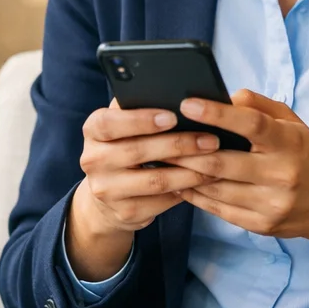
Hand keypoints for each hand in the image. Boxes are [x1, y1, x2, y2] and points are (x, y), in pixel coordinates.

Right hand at [65, 101, 219, 280]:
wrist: (109, 193)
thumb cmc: (125, 146)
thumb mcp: (124, 125)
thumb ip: (139, 108)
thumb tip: (177, 95)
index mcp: (93, 131)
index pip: (110, 123)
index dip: (141, 120)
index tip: (173, 116)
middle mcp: (93, 160)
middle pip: (137, 151)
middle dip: (179, 144)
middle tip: (210, 140)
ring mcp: (107, 190)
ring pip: (155, 180)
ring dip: (190, 171)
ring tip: (215, 161)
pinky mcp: (125, 212)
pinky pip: (162, 201)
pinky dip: (186, 190)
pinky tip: (203, 181)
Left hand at [164, 90, 308, 254]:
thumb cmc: (304, 155)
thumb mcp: (292, 124)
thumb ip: (259, 107)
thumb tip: (225, 97)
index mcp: (290, 143)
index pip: (251, 125)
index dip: (217, 114)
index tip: (187, 104)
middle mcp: (282, 174)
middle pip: (223, 162)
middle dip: (186, 150)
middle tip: (159, 138)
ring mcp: (271, 204)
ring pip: (216, 188)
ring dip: (184, 173)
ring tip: (162, 159)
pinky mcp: (261, 225)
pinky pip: (219, 209)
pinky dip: (195, 195)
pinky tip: (179, 182)